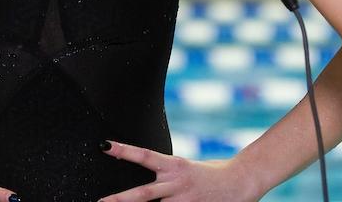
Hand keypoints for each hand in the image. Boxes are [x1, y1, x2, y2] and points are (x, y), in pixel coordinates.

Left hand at [98, 141, 256, 201]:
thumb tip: (149, 185)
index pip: (144, 156)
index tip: (105, 146)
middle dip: (120, 199)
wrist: (241, 182)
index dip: (124, 151)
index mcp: (175, 166)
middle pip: (143, 193)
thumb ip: (167, 175)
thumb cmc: (214, 173)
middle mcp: (176, 183)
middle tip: (100, 201)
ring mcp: (184, 201)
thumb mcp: (187, 169)